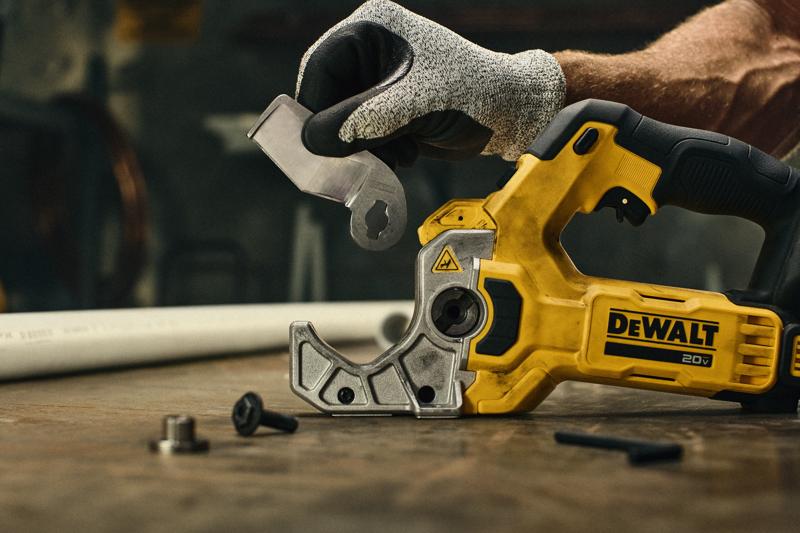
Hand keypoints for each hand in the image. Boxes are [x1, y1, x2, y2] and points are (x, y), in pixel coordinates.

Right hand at [295, 0, 564, 165]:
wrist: (511, 114)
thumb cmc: (469, 96)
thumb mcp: (410, 106)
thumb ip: (358, 121)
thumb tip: (312, 141)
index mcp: (369, 30)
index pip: (318, 69)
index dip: (315, 110)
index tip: (324, 146)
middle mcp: (369, 51)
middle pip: (327, 98)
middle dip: (343, 134)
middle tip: (362, 160)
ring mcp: (379, 81)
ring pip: (342, 122)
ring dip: (363, 148)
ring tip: (397, 156)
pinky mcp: (389, 108)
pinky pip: (362, 134)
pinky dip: (377, 152)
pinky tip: (406, 154)